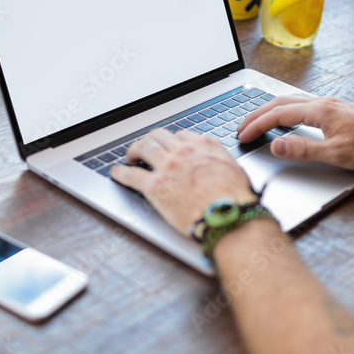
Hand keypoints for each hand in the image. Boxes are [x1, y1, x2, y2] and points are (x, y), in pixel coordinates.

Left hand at [111, 129, 257, 236]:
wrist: (228, 217)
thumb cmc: (235, 199)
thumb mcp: (234, 169)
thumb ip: (219, 160)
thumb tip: (216, 164)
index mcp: (204, 146)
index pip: (181, 135)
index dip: (171, 141)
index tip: (168, 146)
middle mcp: (183, 152)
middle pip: (159, 136)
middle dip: (150, 140)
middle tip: (145, 147)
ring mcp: (167, 167)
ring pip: (143, 148)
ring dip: (134, 150)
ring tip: (130, 157)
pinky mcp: (155, 186)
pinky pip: (132, 175)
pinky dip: (121, 173)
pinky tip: (117, 173)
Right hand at [237, 96, 353, 170]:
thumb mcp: (335, 154)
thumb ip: (303, 149)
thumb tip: (276, 145)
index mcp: (319, 111)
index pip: (278, 115)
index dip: (257, 125)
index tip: (243, 135)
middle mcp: (321, 102)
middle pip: (280, 103)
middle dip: (257, 114)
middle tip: (241, 127)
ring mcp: (327, 104)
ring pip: (289, 101)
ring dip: (269, 110)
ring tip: (256, 121)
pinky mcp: (333, 109)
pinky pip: (300, 104)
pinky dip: (283, 109)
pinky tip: (283, 116)